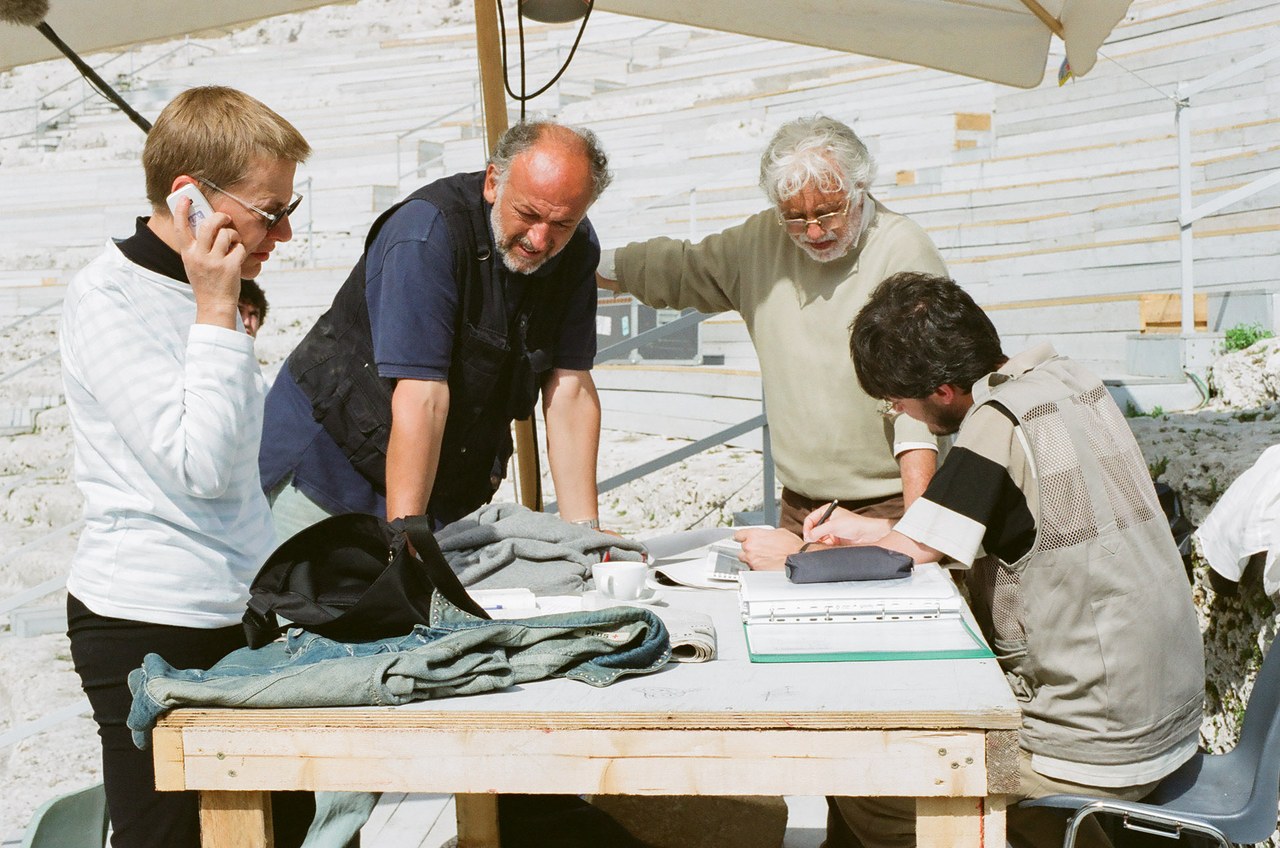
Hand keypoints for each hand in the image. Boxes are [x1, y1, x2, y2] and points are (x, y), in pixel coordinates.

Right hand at [172, 197, 243, 327]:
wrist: (214, 305)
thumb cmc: (206, 282)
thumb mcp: (194, 264)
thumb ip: (196, 246)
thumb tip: (206, 223)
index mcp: (187, 253)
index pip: (180, 227)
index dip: (182, 210)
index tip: (186, 198)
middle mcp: (198, 256)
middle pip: (208, 225)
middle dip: (219, 217)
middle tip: (225, 218)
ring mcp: (214, 262)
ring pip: (226, 234)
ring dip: (233, 235)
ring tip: (233, 242)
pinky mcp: (230, 267)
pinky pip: (239, 248)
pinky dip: (241, 249)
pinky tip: (237, 256)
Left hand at [734, 527, 802, 571]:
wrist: (797, 558)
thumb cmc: (791, 545)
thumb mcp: (778, 532)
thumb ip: (766, 534)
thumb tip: (765, 536)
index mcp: (754, 534)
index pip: (738, 534)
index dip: (741, 536)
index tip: (742, 538)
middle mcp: (750, 547)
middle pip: (741, 548)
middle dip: (748, 548)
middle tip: (757, 549)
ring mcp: (752, 559)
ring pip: (745, 559)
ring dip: (751, 558)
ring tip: (762, 557)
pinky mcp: (756, 570)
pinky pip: (752, 567)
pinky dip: (757, 566)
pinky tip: (765, 563)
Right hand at [805, 507, 892, 545]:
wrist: (867, 534)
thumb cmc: (854, 524)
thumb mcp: (833, 526)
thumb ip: (818, 531)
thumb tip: (808, 537)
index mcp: (827, 511)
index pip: (810, 519)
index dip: (807, 528)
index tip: (807, 536)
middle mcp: (828, 520)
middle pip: (813, 529)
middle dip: (812, 536)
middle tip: (811, 542)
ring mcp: (831, 530)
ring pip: (818, 537)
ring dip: (817, 541)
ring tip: (819, 545)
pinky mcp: (834, 539)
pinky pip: (824, 543)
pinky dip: (823, 545)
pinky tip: (825, 547)